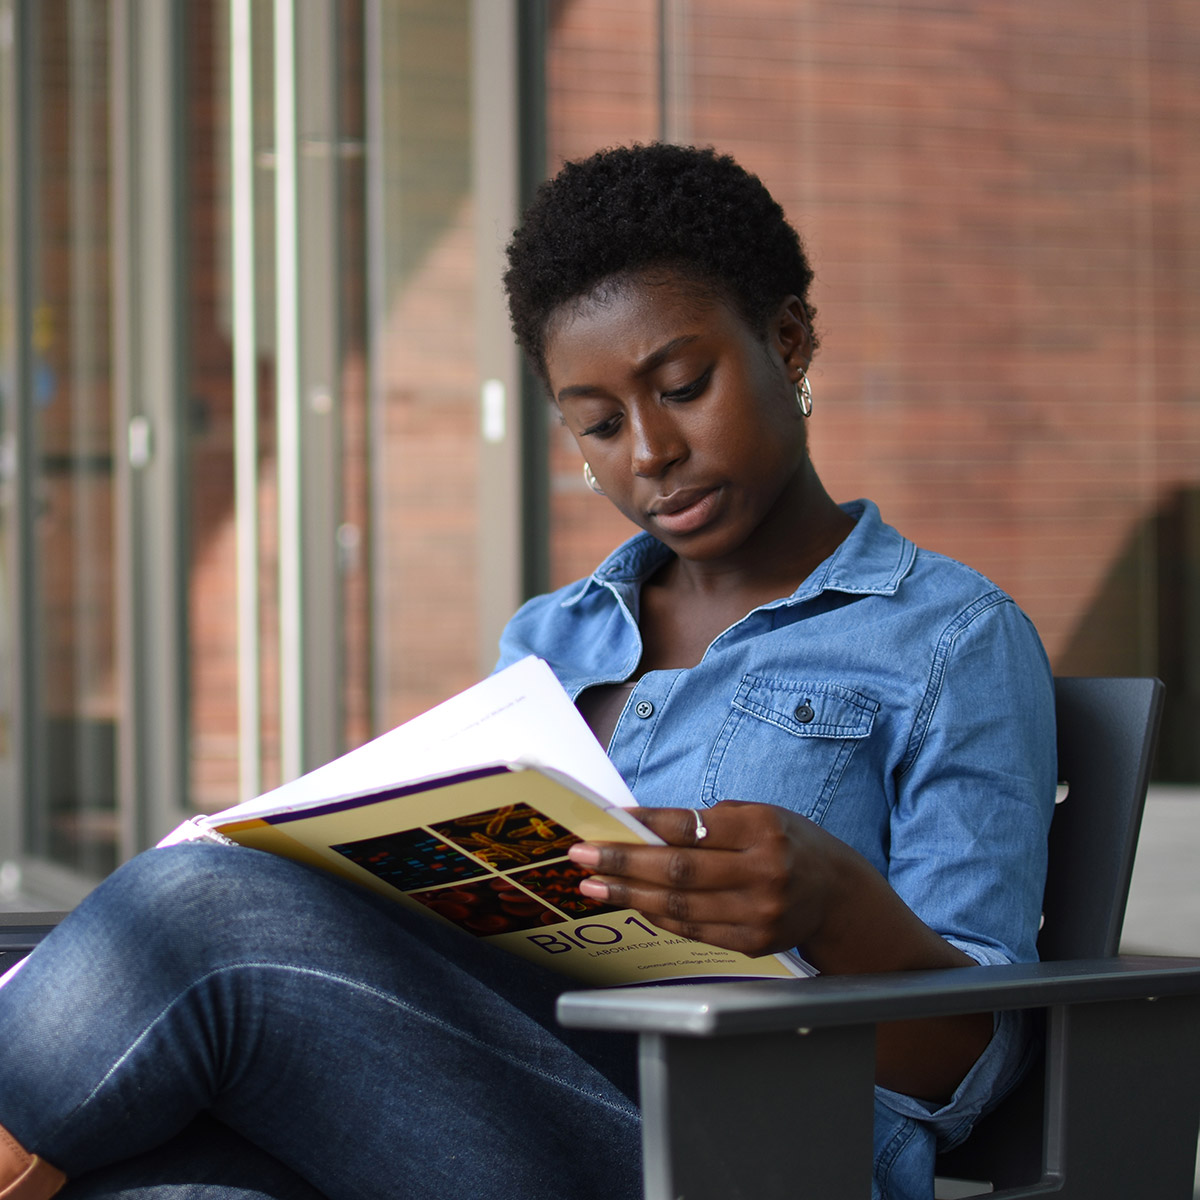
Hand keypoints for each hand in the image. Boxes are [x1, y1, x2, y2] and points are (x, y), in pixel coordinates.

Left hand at [566, 800, 844, 957]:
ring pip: (680, 906)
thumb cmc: (787, 843)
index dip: (643, 825)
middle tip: (582, 856)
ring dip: (629, 895)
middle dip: (623, 863)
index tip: (608, 821)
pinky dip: (658, 916)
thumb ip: (708, 823)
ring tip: (594, 885)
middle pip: (678, 870)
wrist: (837, 893)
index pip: (689, 826)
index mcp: (761, 829)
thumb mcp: (759, 815)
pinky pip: (694, 930)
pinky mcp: (754, 943)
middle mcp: (763, 872)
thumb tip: (643, 828)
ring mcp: (759, 912)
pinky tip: (632, 904)